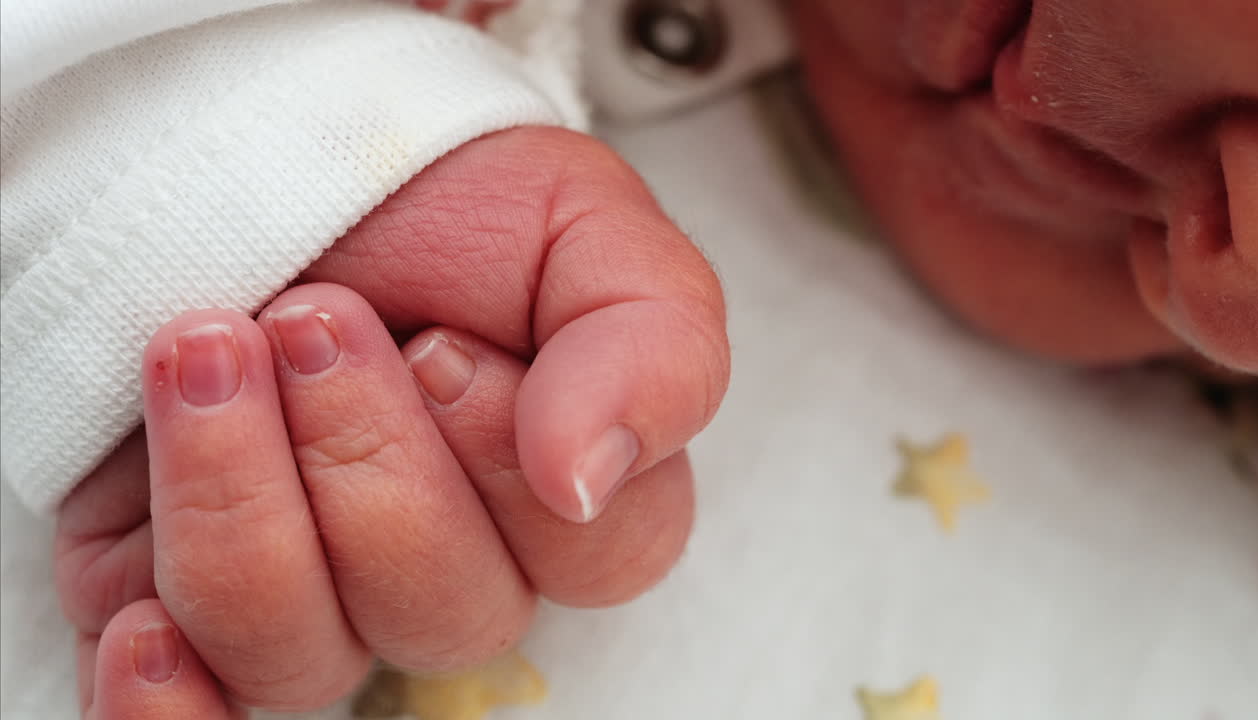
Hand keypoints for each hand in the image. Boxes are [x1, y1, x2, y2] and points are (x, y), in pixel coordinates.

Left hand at [55, 127, 729, 715]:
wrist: (285, 150)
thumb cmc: (452, 203)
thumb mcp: (587, 230)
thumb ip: (650, 350)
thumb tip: (586, 482)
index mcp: (563, 497)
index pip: (592, 557)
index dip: (508, 463)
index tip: (440, 344)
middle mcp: (446, 569)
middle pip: (445, 615)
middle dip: (368, 458)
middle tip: (315, 320)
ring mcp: (313, 596)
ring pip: (303, 656)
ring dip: (246, 502)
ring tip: (207, 355)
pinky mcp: (180, 601)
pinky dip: (164, 708)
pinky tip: (147, 635)